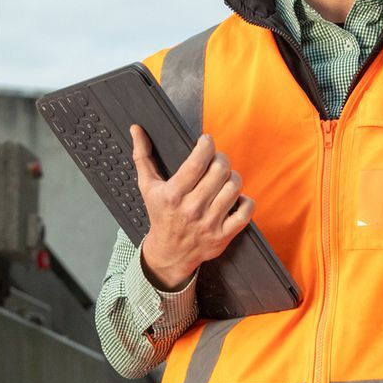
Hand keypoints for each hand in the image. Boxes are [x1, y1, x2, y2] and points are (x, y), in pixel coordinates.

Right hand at [130, 126, 254, 288]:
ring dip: (233, 177)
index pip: (198, 162)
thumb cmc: (160, 215)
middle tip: (218, 159)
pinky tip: (236, 198)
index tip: (206, 140)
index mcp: (174, 194)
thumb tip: (136, 129)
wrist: (168, 253)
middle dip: (222, 159)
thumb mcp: (147, 187)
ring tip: (225, 178)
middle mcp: (192, 208)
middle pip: (220, 171)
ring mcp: (209, 223)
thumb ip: (142, 156)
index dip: (207, 145)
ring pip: (234, 187)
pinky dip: (246, 201)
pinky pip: (245, 212)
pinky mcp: (223, 235)